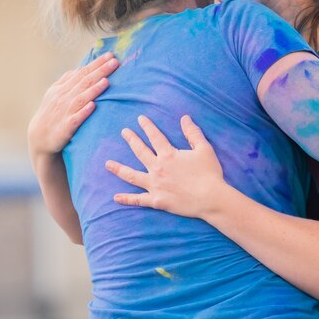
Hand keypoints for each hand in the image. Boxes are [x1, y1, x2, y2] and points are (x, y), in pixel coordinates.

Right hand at [28, 53, 119, 157]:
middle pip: (83, 82)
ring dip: (93, 89)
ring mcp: (64, 112)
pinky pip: (76, 118)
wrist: (39, 138)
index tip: (110, 55)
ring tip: (106, 81)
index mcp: (61, 88)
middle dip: (99, 71)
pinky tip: (93, 105)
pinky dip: (84, 111)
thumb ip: (67, 81)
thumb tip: (79, 69)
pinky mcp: (66, 127)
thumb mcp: (54, 94)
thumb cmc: (50, 114)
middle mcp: (63, 97)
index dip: (96, 63)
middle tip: (114, 62)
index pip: (81, 72)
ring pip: (80, 98)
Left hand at [107, 115, 228, 218]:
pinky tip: (116, 198)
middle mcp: (158, 168)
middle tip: (124, 132)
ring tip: (108, 164)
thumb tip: (184, 118)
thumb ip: (193, 133)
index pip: (155, 136)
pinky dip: (127, 199)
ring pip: (132, 176)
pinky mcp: (157, 201)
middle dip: (131, 140)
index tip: (140, 118)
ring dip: (119, 169)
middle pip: (140, 151)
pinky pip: (138, 200)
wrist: (210, 198)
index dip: (147, 126)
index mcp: (169, 155)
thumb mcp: (204, 149)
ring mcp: (155, 185)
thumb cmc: (209, 173)